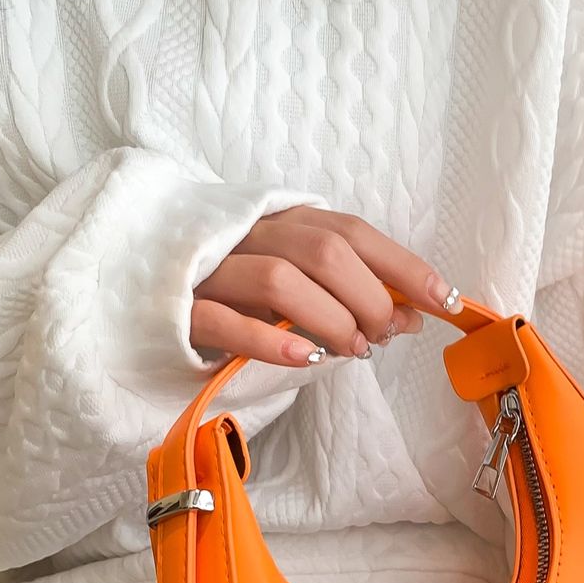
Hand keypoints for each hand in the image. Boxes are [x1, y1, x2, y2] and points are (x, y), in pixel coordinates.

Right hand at [191, 206, 461, 365]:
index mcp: (280, 222)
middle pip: (322, 251)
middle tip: (382, 335)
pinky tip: (307, 360)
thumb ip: (346, 293)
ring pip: (279, 281)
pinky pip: (225, 321)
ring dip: (330, 319)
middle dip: (368, 296)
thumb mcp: (294, 286)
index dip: (403, 265)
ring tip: (350, 351)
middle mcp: (247, 236)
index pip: (352, 232)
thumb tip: (411, 315)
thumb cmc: (233, 294)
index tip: (445, 300)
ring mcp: (210, 270)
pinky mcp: (178, 310)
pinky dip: (272, 341)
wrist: (138, 292)